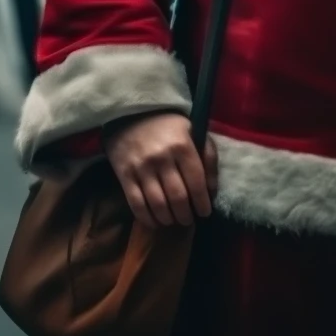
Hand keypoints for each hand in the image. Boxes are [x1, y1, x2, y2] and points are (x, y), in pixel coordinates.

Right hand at [104, 112, 217, 228]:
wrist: (133, 112)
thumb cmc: (170, 125)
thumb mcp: (195, 132)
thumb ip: (208, 157)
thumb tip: (211, 191)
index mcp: (182, 146)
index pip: (196, 182)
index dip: (202, 202)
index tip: (205, 212)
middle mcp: (162, 158)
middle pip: (177, 197)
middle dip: (186, 214)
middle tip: (189, 219)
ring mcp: (141, 168)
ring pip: (158, 204)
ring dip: (169, 219)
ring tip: (174, 221)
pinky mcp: (124, 175)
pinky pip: (136, 204)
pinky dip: (148, 218)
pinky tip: (156, 222)